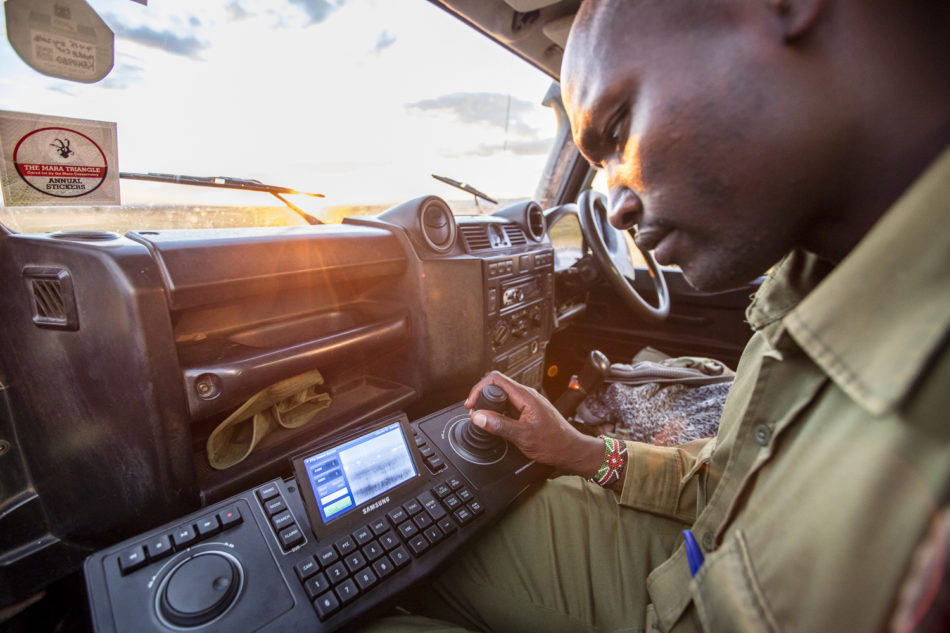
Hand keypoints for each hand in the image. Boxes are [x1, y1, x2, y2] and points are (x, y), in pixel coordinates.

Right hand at [464, 371, 605, 476]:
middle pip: (497, 385)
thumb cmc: (554, 444)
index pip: (495, 379)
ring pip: (503, 396)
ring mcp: (528, 403)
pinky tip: (497, 423)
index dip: (478, 389)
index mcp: (525, 396)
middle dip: (482, 397)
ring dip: (490, 406)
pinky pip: (509, 406)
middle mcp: (527, 395)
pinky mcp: (529, 410)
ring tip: (483, 419)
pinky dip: (499, 412)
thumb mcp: (522, 436)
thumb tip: (478, 416)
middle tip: (474, 412)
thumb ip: (499, 425)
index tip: (471, 404)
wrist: (571, 451)